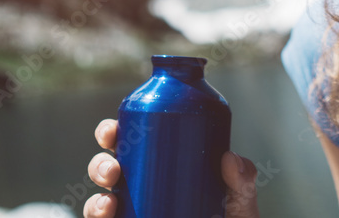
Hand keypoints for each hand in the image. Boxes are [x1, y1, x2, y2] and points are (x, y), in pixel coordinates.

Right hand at [83, 118, 260, 217]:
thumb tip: (230, 158)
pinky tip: (106, 213)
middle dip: (100, 163)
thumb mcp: (239, 198)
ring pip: (101, 200)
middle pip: (109, 168)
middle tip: (113, 168)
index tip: (112, 130)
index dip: (113, 132)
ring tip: (110, 200)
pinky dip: (96, 216)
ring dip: (95, 198)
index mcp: (162, 165)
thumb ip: (242, 179)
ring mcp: (133, 213)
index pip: (132, 142)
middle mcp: (142, 188)